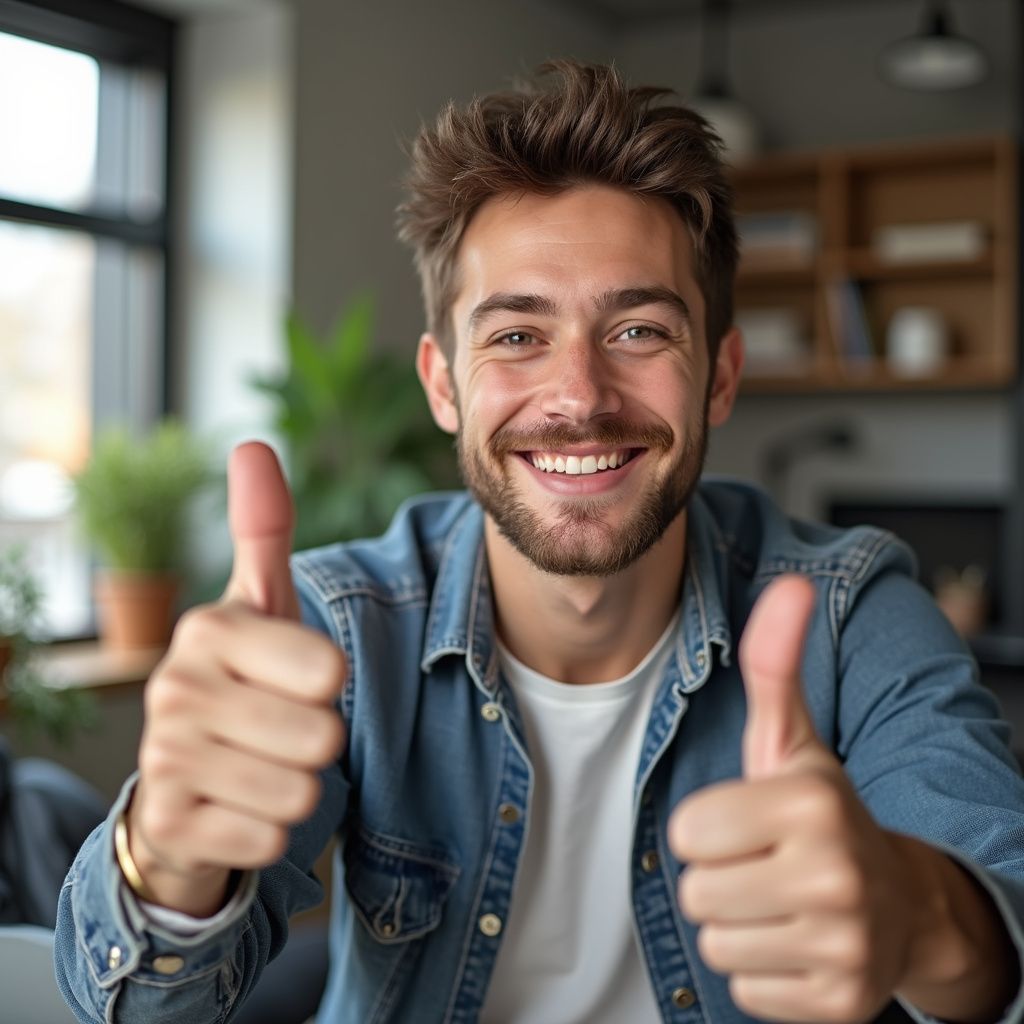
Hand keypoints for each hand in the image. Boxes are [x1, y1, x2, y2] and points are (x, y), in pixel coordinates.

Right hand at [129, 442, 346, 914]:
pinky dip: (269, 832)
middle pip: (321, 736)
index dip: (327, 682)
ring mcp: (164, 762)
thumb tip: (253, 445)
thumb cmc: (241, 683)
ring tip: (260, 768)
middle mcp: (174, 690)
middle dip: (318, 742)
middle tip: (279, 731)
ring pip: (300, 793)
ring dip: (297, 788)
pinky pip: (269, 841)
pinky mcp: (169, 826)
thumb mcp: (257, 605)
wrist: (182, 781)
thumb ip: (262, 530)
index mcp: (208, 629)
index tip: (293, 679)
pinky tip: (236, 809)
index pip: (327, 669)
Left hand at [668, 576, 921, 1022]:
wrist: (899, 902)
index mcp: (810, 803)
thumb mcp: (791, 738)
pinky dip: (761, 972)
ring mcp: (844, 947)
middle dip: (718, 878)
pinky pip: (744, 991)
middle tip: (763, 865)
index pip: (687, 833)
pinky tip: (797, 942)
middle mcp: (835, 876)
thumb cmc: (819, 812)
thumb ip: (775, 664)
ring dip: (737, 925)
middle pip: (696, 892)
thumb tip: (789, 583)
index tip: (748, 823)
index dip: (707, 829)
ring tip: (779, 901)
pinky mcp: (842, 1005)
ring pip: (717, 946)